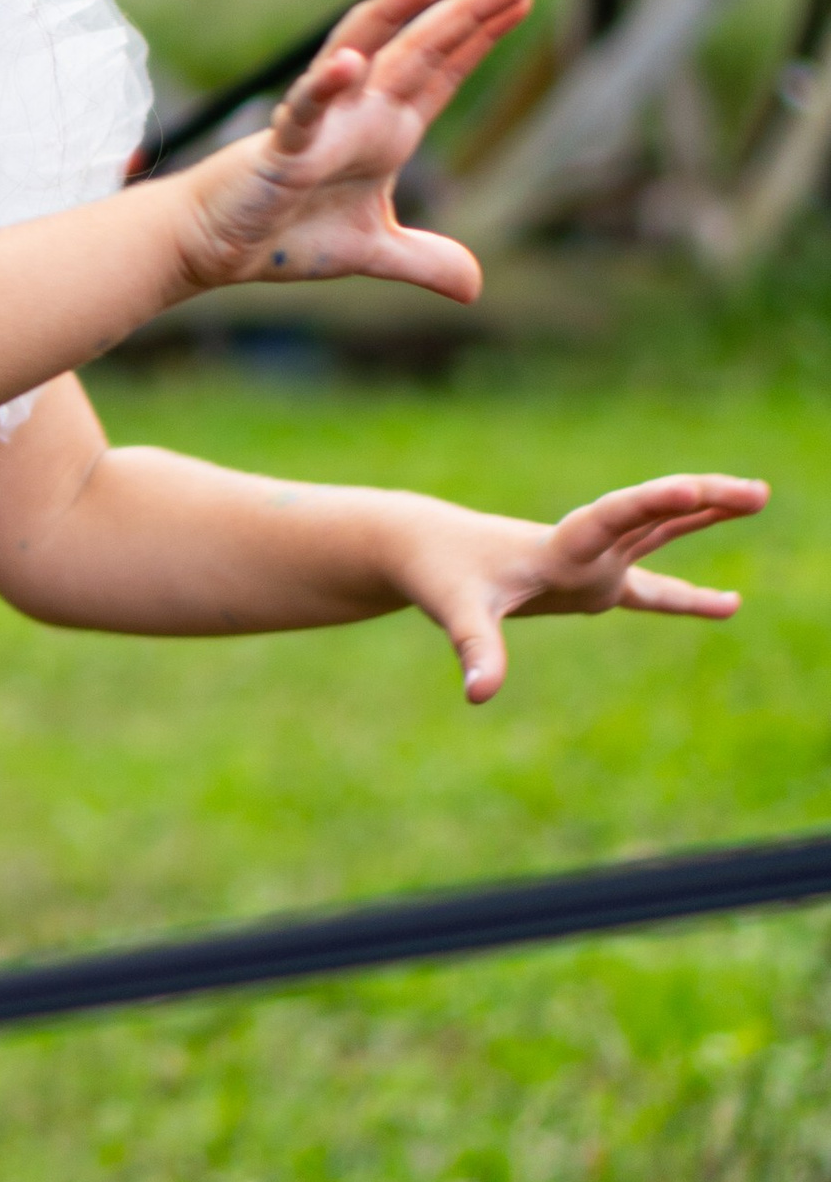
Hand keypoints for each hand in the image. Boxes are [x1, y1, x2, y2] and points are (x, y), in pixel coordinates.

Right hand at [179, 0, 533, 300]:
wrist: (215, 246)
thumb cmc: (287, 232)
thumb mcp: (372, 249)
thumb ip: (423, 259)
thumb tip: (474, 287)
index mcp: (387, 129)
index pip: (443, 70)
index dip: (481, 35)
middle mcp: (360, 112)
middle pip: (420, 50)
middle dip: (468, 14)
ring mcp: (322, 122)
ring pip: (362, 53)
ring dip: (394, 14)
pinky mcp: (282, 148)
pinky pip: (305, 111)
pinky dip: (326, 87)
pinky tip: (350, 65)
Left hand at [401, 475, 767, 701]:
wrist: (423, 548)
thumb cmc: (438, 574)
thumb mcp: (454, 612)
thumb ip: (474, 649)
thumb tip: (479, 694)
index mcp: (558, 547)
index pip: (613, 518)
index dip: (654, 502)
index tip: (693, 487)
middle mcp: (584, 548)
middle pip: (654, 517)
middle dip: (704, 502)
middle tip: (757, 492)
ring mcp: (591, 563)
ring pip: (659, 534)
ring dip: (704, 516)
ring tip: (757, 498)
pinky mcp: (588, 581)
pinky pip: (650, 583)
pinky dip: (688, 594)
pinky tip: (727, 604)